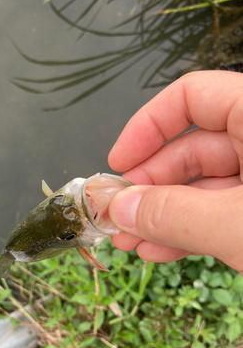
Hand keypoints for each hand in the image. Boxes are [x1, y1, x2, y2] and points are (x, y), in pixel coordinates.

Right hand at [107, 70, 242, 271]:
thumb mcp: (237, 225)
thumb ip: (175, 214)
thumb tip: (117, 208)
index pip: (193, 96)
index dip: (148, 126)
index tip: (118, 163)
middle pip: (190, 148)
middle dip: (147, 186)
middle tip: (116, 215)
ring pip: (202, 186)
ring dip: (160, 215)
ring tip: (128, 241)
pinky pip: (219, 212)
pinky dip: (188, 230)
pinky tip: (159, 251)